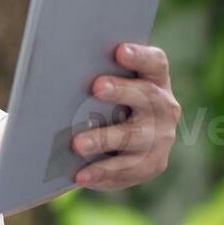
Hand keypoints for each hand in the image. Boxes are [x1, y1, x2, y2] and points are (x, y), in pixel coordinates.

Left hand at [71, 43, 181, 190]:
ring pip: (134, 136)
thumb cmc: (104, 102)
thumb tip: (59, 65)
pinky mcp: (152, 164)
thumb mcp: (105, 87)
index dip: (140, 56)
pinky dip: (100, 172)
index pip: (155, 63)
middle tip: (96, 86)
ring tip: (77, 143)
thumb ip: (95, 73)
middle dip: (121, 90)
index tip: (119, 50)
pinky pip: (126, 170)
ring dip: (104, 138)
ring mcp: (160, 137)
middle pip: (147, 96)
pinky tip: (79, 174)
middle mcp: (165, 107)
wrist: (121, 143)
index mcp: (155, 79)